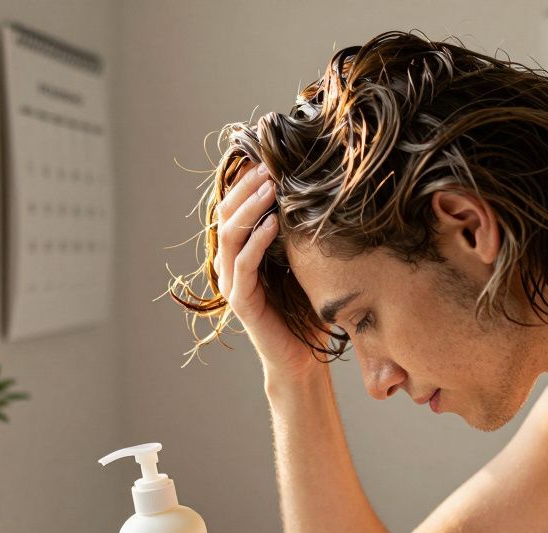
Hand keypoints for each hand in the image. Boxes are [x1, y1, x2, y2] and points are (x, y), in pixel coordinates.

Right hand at [214, 162, 323, 380]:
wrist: (304, 359)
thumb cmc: (307, 312)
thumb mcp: (306, 264)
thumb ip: (301, 235)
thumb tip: (320, 195)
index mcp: (243, 254)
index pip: (236, 209)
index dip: (246, 183)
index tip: (267, 158)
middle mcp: (232, 266)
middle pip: (227, 216)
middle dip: (246, 188)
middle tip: (268, 164)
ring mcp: (234, 283)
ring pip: (230, 236)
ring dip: (250, 208)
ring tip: (270, 186)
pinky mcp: (241, 302)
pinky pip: (244, 265)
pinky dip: (256, 241)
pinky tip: (272, 223)